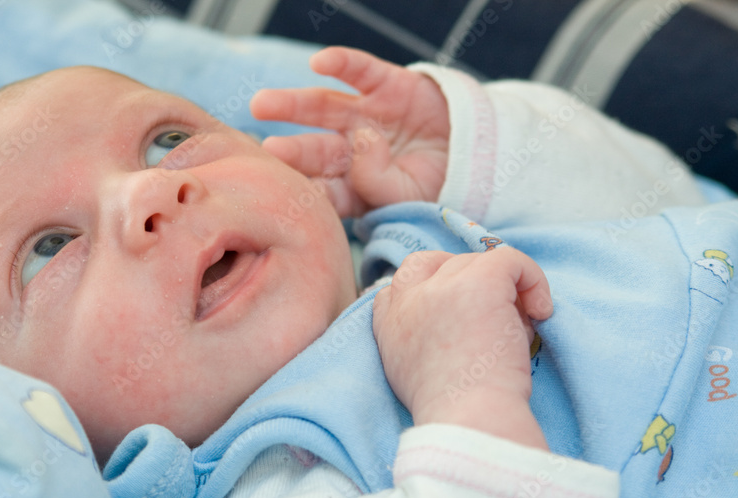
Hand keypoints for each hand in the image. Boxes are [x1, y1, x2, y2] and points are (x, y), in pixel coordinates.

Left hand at [251, 46, 448, 218]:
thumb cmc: (436, 183)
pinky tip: (320, 62)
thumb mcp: (409, 195)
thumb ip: (377, 181)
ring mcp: (365, 115)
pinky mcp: (386, 85)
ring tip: (262, 104)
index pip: (323, 190)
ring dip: (293, 104)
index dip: (305, 190)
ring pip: (323, 108)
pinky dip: (341, 63)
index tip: (285, 193)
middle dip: (289, 150)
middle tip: (266, 148)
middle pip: (313, 150)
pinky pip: (361, 71)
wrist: (476, 154)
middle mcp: (351, 150)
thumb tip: (360, 140)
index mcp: (352, 186)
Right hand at [372, 249, 552, 448]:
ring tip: (516, 333)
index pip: (402, 282)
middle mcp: (409, 299)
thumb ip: (421, 341)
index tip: (462, 313)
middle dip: (468, 281)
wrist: (468, 420)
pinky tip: (541, 312)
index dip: (436, 289)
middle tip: (496, 314)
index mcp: (389, 324)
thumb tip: (463, 322)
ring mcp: (441, 287)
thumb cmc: (452, 413)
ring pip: (478, 264)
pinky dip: (532, 279)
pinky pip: (510, 260)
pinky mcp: (479, 282)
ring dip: (504, 292)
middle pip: (441, 264)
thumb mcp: (411, 375)